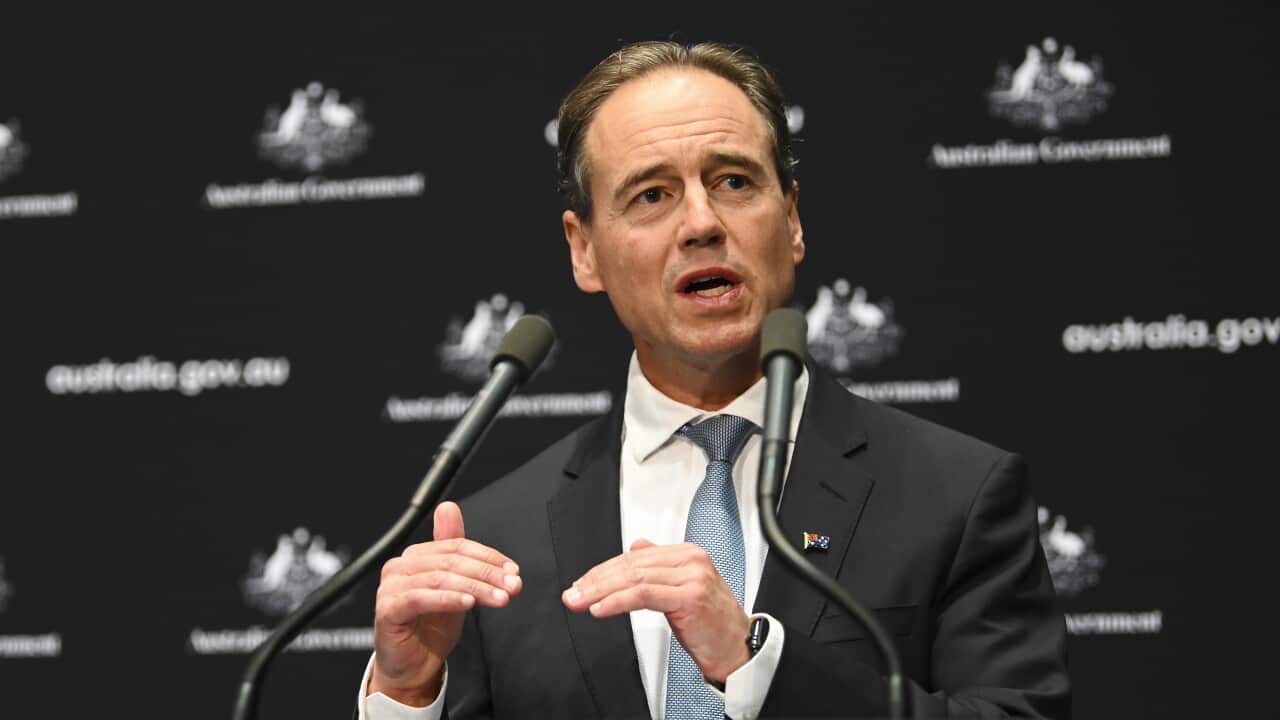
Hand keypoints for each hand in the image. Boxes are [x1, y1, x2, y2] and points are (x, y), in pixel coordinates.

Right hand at [369, 501, 521, 706]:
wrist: (413, 667)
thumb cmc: (431, 627)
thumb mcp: (455, 587)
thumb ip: (458, 554)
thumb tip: (449, 508)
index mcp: (416, 556)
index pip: (456, 546)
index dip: (488, 557)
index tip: (513, 570)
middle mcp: (400, 566)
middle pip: (451, 561)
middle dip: (487, 573)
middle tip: (512, 585)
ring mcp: (391, 587)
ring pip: (441, 578)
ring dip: (476, 588)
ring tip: (500, 598)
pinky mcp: (388, 608)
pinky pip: (422, 598)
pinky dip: (449, 599)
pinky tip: (469, 604)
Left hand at [562, 539, 750, 682]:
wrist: (737, 648)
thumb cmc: (712, 622)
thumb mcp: (684, 586)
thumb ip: (660, 564)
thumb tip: (636, 546)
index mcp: (688, 553)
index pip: (635, 556)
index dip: (604, 569)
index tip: (583, 583)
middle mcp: (690, 560)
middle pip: (631, 565)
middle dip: (596, 580)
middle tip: (573, 593)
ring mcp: (691, 577)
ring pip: (634, 578)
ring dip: (601, 590)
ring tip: (581, 601)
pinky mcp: (689, 597)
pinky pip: (644, 595)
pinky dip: (618, 601)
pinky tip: (601, 608)